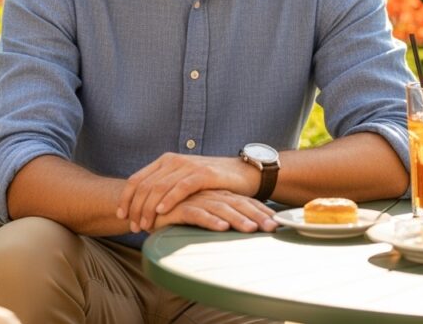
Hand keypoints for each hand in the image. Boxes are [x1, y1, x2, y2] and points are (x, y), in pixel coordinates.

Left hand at [115, 153, 256, 232]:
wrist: (241, 173)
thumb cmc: (209, 183)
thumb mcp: (182, 182)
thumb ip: (165, 189)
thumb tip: (143, 208)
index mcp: (164, 162)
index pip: (137, 179)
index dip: (126, 198)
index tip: (120, 215)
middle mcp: (173, 161)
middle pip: (145, 186)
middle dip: (136, 208)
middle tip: (133, 227)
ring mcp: (187, 166)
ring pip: (159, 187)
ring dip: (149, 209)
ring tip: (144, 226)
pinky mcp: (203, 174)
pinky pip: (181, 187)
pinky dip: (169, 200)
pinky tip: (162, 213)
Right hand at [149, 189, 277, 233]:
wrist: (145, 204)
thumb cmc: (176, 211)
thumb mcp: (201, 212)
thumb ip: (217, 214)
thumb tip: (242, 224)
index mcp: (216, 193)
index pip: (242, 200)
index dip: (260, 210)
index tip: (278, 223)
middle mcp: (207, 193)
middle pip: (236, 203)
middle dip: (256, 216)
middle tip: (273, 228)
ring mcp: (193, 198)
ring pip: (219, 208)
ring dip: (237, 219)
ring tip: (252, 229)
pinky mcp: (177, 207)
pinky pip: (196, 213)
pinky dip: (210, 220)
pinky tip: (222, 227)